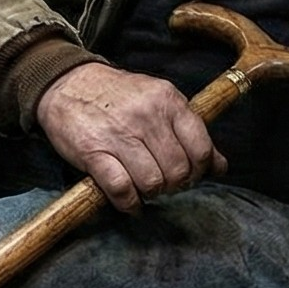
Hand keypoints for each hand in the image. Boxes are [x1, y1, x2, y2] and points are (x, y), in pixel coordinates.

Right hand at [34, 61, 223, 212]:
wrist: (67, 84)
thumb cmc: (117, 96)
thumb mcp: (159, 101)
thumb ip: (191, 131)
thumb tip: (221, 167)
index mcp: (168, 100)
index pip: (201, 149)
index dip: (198, 171)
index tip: (188, 175)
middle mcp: (146, 116)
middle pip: (178, 171)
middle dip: (173, 185)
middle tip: (163, 183)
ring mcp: (119, 134)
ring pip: (152, 183)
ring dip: (151, 194)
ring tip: (144, 188)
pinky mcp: (93, 152)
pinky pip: (122, 189)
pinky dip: (129, 203)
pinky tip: (129, 201)